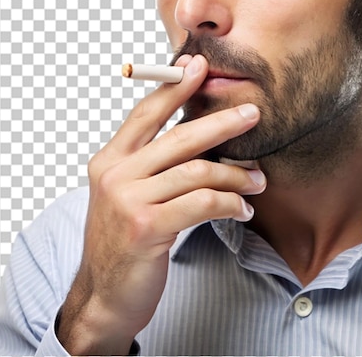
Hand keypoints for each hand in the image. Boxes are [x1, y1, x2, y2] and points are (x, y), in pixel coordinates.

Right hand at [56, 54, 265, 354]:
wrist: (104, 295)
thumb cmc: (124, 238)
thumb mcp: (127, 194)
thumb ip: (151, 163)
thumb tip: (198, 131)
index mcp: (110, 160)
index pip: (146, 113)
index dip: (174, 87)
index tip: (198, 65)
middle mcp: (115, 174)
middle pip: (179, 137)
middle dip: (221, 123)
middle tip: (252, 114)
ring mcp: (128, 201)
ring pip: (198, 172)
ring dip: (236, 175)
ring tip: (257, 180)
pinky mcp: (147, 227)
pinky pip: (202, 204)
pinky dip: (230, 204)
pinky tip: (243, 209)